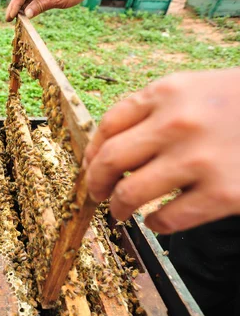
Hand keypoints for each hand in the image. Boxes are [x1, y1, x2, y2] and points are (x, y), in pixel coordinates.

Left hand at [84, 68, 239, 233]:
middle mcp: (177, 123)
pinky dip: (156, 225)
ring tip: (122, 213)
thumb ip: (153, 111)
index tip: (90, 168)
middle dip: (96, 184)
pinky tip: (159, 221)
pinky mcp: (223, 194)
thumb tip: (106, 149)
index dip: (91, 152)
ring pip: (130, 195)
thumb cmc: (239, 105)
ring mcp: (200, 159)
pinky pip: (166, 220)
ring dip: (119, 209)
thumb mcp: (195, 90)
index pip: (108, 125)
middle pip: (108, 161)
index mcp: (167, 92)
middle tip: (98, 195)